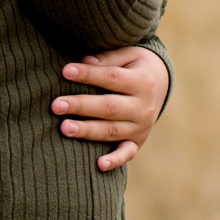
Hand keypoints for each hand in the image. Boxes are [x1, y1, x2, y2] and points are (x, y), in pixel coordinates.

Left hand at [53, 46, 168, 171]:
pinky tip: (99, 165)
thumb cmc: (136, 66)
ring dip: (88, 131)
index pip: (111, 78)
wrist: (163, 85)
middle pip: (109, 107)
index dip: (89, 75)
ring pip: (111, 131)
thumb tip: (85, 61)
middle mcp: (143, 106)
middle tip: (56, 105)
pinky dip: (115, 160)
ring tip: (64, 128)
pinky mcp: (137, 142)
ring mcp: (141, 126)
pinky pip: (127, 153)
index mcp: (142, 81)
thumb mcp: (129, 55)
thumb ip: (108, 58)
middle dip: (82, 106)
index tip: (65, 71)